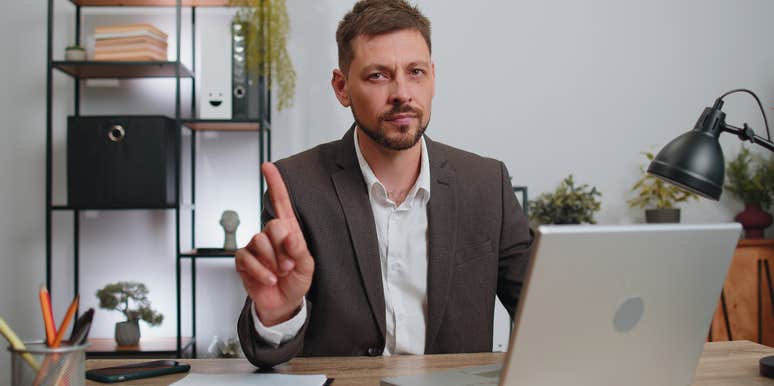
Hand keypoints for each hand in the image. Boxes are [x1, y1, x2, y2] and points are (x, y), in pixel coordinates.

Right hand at [235, 162, 314, 325]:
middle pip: (273, 226)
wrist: (283, 303)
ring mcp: (255, 247)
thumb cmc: (296, 281)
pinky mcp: (243, 261)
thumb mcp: (307, 266)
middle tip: (289, 266)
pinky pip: (247, 258)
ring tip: (279, 273)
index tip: (267, 166)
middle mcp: (270, 235)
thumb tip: (289, 234)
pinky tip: (269, 279)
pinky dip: (261, 271)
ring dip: (273, 261)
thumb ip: (299, 249)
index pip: (281, 202)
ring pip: (259, 241)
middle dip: (283, 248)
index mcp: (288, 231)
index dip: (275, 183)